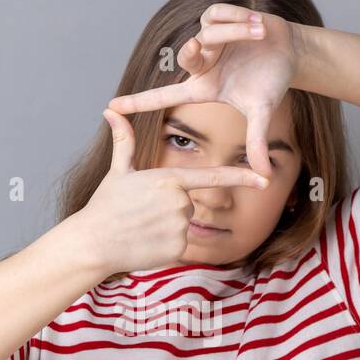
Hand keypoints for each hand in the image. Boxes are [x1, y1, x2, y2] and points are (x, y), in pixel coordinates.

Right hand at [70, 108, 269, 274]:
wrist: (94, 243)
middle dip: (169, 207)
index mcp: (169, 179)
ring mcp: (180, 227)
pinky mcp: (178, 249)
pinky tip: (145, 243)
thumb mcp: (118, 171)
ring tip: (141, 227)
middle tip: (142, 212)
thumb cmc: (105, 205)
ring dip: (166, 225)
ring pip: (184, 223)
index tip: (265, 177)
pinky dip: (165, 244)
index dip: (241, 176)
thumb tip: (111, 110)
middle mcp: (180, 202)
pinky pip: (180, 244)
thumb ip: (124, 141)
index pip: (212, 176)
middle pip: (188, 202)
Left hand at [107, 4, 302, 178]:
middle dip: (193, 51)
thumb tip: (265, 175)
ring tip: (259, 34)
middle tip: (203, 48)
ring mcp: (209, 39)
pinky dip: (238, 18)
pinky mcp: (219, 17)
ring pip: (208, 31)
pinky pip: (219, 14)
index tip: (111, 107)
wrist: (290, 53)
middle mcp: (202, 62)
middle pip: (186, 55)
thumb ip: (257, 141)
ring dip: (237, 32)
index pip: (165, 95)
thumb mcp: (261, 112)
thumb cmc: (271, 82)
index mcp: (204, 86)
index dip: (139, 101)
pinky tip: (258, 25)